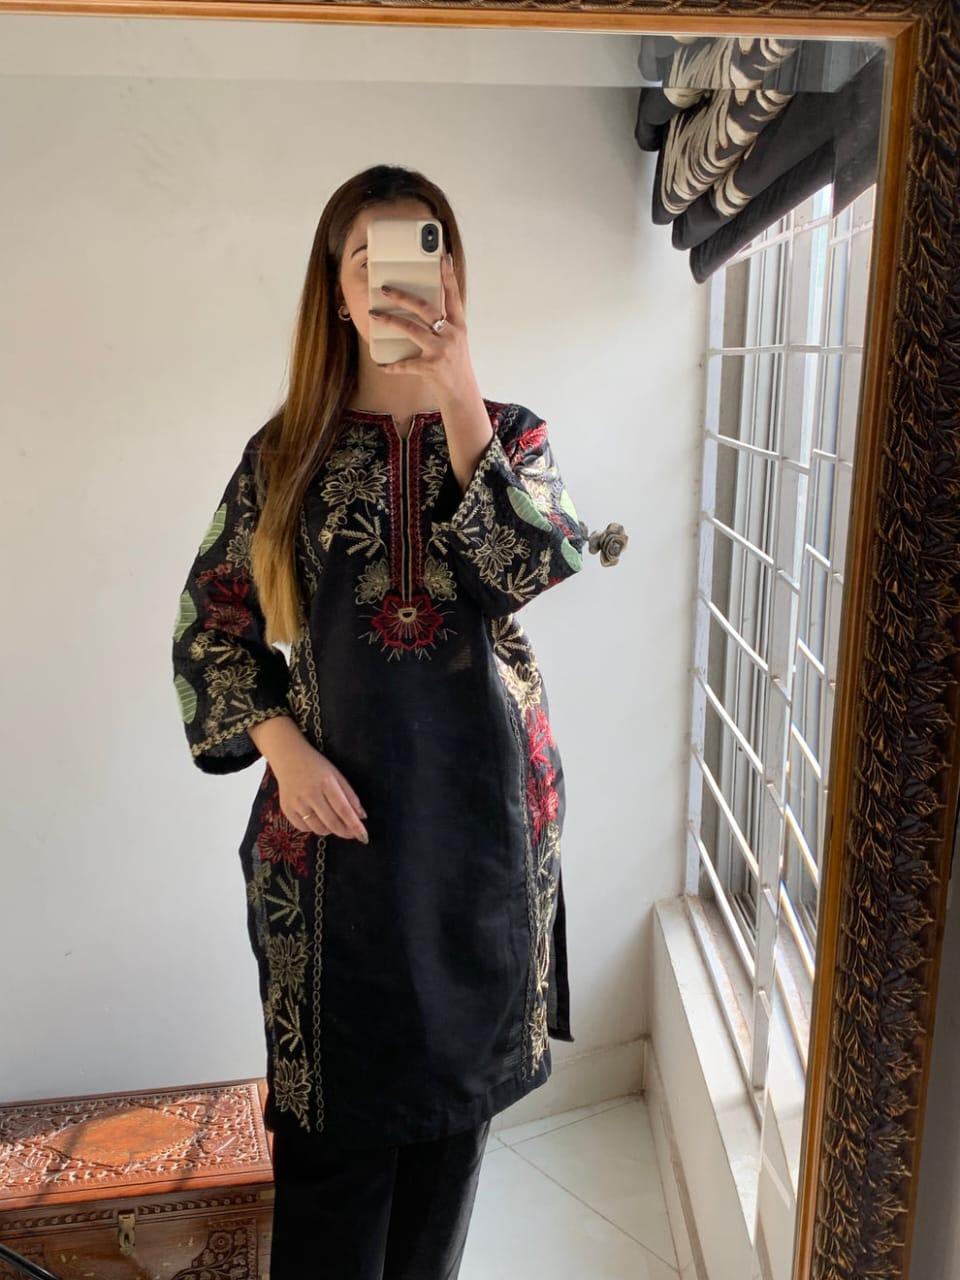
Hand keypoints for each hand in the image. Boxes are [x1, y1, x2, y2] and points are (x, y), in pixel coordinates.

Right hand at [272, 738, 368, 843]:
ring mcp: (296, 803)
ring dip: (331, 831)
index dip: (355, 826)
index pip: (344, 810)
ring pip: (318, 829)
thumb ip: (350, 796)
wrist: (288, 757)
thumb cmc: (316, 766)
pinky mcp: (286, 809)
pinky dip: (314, 828)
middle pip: (332, 823)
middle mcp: (310, 794)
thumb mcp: (337, 775)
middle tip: (352, 834)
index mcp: (326, 783)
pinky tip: (318, 819)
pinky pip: (304, 828)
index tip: (364, 837)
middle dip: (345, 832)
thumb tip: (362, 817)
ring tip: (334, 823)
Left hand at [369, 252, 477, 402]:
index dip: (447, 275)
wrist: (461, 394)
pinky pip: (405, 363)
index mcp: (458, 326)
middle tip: (386, 288)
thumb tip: (420, 307)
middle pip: (425, 308)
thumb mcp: (455, 341)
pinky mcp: (430, 367)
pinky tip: (381, 364)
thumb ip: (443, 324)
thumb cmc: (455, 366)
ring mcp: (441, 351)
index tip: (442, 256)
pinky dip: (391, 365)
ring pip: (411, 329)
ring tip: (375, 314)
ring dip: (390, 320)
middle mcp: (451, 335)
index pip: (453, 295)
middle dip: (403, 296)